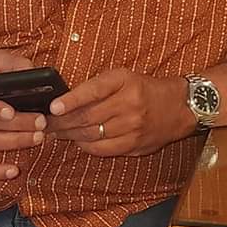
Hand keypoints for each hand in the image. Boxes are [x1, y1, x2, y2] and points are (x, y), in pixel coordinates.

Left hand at [49, 69, 193, 154]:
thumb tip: (65, 101)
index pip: (92, 91)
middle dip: (63, 121)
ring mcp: (132, 126)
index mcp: (124, 81)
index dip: (71, 100)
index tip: (53, 107)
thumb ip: (98, 87)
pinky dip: (86, 146)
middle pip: (88, 116)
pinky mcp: (134, 144)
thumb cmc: (145, 90)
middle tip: (46, 123)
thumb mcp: (123, 78)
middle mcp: (129, 103)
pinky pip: (103, 149)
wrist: (179, 107)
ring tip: (57, 133)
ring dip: (71, 135)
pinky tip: (78, 141)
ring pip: (92, 134)